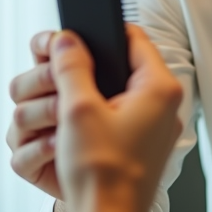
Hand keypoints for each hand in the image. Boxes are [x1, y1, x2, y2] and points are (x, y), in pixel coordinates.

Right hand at [7, 25, 183, 211]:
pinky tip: (63, 148)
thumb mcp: (80, 110)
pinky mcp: (124, 148)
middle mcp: (155, 106)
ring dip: (63, 109)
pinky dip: (71, 132)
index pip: (131, 37)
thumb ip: (71, 66)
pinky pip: (93, 124)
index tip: (70, 38)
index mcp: (156, 89)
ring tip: (58, 128)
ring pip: (92, 96)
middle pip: (105, 67)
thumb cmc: (103, 176)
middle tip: (54, 89)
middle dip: (68, 79)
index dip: (97, 35)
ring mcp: (141, 129)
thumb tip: (65, 40)